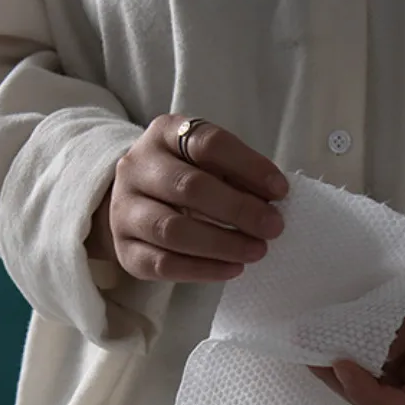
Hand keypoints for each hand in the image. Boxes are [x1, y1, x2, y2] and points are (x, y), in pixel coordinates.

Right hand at [85, 115, 288, 281]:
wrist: (131, 204)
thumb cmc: (183, 179)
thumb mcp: (207, 163)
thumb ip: (236, 175)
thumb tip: (272, 201)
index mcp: (163, 134)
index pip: (208, 144)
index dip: (249, 166)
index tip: (280, 191)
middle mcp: (135, 168)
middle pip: (189, 188)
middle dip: (239, 210)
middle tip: (273, 227)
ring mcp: (124, 210)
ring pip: (172, 230)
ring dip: (222, 243)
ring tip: (257, 251)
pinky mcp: (124, 249)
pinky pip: (163, 263)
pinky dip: (202, 269)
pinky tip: (232, 269)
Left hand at [310, 217, 404, 404]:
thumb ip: (394, 335)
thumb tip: (348, 349)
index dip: (365, 394)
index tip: (339, 364)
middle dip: (343, 383)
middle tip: (311, 355)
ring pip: (369, 393)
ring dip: (339, 374)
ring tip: (311, 350)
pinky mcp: (400, 371)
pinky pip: (370, 374)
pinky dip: (349, 361)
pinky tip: (326, 345)